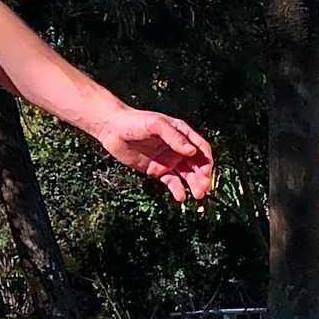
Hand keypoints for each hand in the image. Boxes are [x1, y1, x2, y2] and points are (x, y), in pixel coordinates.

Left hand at [96, 107, 213, 201]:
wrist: (112, 129)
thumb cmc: (134, 121)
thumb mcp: (156, 125)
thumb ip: (174, 137)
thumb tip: (192, 151)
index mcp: (182, 133)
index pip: (201, 148)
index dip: (206, 161)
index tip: (206, 172)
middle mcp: (178, 148)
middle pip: (197, 164)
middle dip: (202, 177)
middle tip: (203, 189)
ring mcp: (169, 160)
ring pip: (187, 175)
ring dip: (194, 185)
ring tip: (197, 195)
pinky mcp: (158, 170)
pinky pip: (172, 182)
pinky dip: (178, 190)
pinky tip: (181, 197)